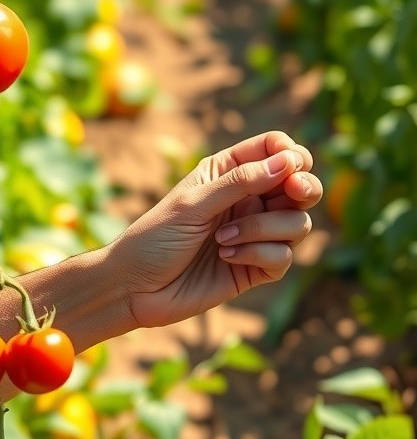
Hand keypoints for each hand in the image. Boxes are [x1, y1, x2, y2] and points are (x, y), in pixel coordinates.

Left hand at [111, 130, 322, 330]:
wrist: (134, 288)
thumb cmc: (155, 236)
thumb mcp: (193, 202)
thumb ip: (240, 182)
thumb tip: (286, 162)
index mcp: (229, 171)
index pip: (276, 150)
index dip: (290, 154)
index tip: (289, 164)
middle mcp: (248, 199)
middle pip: (301, 186)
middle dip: (304, 187)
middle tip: (294, 192)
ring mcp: (255, 234)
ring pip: (298, 223)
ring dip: (266, 229)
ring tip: (224, 238)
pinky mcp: (256, 267)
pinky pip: (284, 257)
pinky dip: (258, 254)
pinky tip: (226, 257)